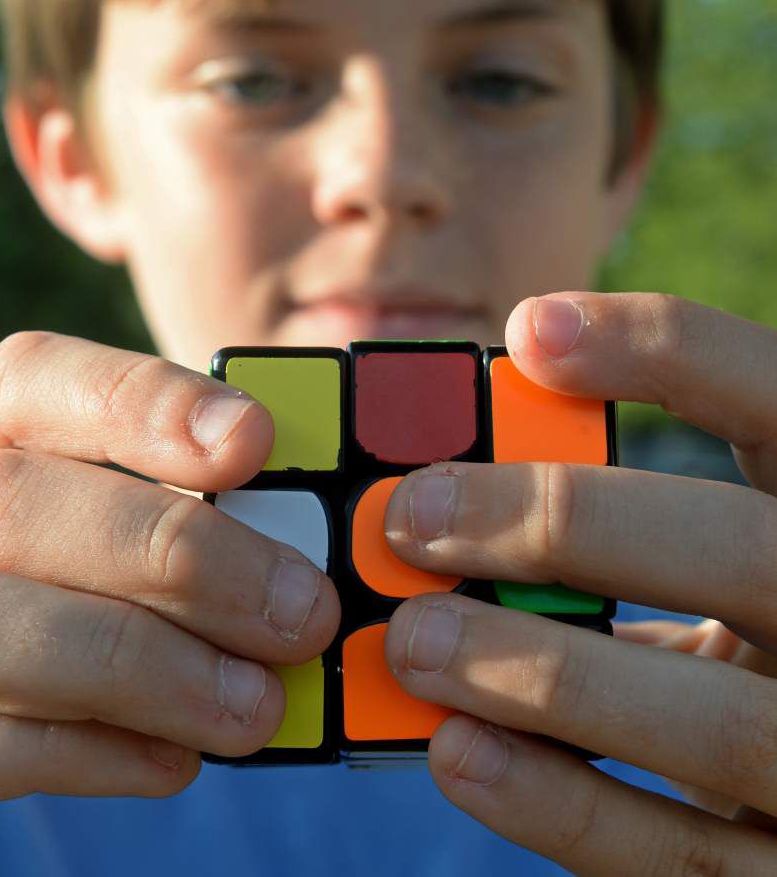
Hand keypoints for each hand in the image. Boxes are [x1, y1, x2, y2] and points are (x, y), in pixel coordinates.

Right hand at [0, 332, 339, 816]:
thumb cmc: (28, 580)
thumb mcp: (74, 514)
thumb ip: (160, 504)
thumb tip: (295, 542)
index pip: (30, 379)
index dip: (143, 403)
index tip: (253, 440)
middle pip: (6, 499)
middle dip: (176, 557)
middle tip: (299, 612)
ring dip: (144, 670)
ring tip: (255, 705)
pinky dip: (85, 754)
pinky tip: (174, 757)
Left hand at [382, 292, 776, 874]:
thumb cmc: (739, 660)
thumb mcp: (710, 579)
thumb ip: (625, 540)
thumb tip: (447, 499)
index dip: (664, 351)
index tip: (528, 329)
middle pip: (744, 550)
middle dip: (565, 522)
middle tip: (416, 513)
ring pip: (717, 723)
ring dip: (539, 674)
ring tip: (411, 641)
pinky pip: (682, 858)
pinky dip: (560, 803)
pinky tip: (458, 751)